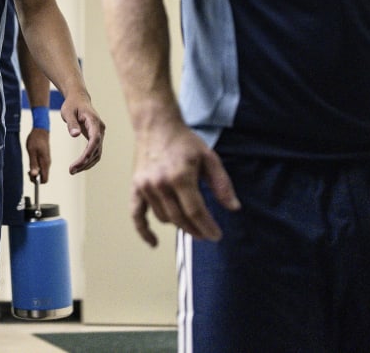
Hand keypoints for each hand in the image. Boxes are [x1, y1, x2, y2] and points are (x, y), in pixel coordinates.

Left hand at [26, 128, 50, 182]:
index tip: (30, 175)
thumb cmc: (35, 139)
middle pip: (43, 177)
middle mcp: (48, 163)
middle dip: (35, 177)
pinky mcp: (45, 158)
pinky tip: (31, 162)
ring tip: (29, 166)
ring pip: (42, 172)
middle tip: (28, 171)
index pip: (45, 179)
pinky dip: (36, 167)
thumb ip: (33, 164)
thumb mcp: (31, 151)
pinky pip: (41, 167)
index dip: (37, 182)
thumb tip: (34, 175)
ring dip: (35, 172)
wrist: (41, 130)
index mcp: (45, 163)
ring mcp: (47, 160)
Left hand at [59, 94, 104, 174]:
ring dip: (87, 164)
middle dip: (85, 162)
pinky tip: (79, 166)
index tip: (81, 162)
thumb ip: (71, 123)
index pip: (95, 139)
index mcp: (94, 121)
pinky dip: (88, 160)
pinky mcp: (96, 138)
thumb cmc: (72, 104)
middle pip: (96, 149)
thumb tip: (75, 135)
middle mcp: (100, 129)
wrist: (78, 99)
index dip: (89, 152)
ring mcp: (99, 134)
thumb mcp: (67, 112)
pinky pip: (95, 152)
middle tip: (71, 171)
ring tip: (73, 171)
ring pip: (97, 153)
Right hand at [131, 118, 238, 246]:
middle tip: (207, 234)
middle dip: (196, 230)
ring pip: (164, 217)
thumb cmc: (185, 141)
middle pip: (180, 218)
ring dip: (179, 223)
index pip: (195, 212)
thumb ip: (222, 184)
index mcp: (180, 176)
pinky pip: (137, 214)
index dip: (207, 227)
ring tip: (190, 222)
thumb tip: (233, 208)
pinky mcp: (136, 187)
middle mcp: (160, 184)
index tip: (217, 236)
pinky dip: (143, 231)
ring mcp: (146, 186)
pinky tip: (154, 243)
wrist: (156, 125)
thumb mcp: (209, 158)